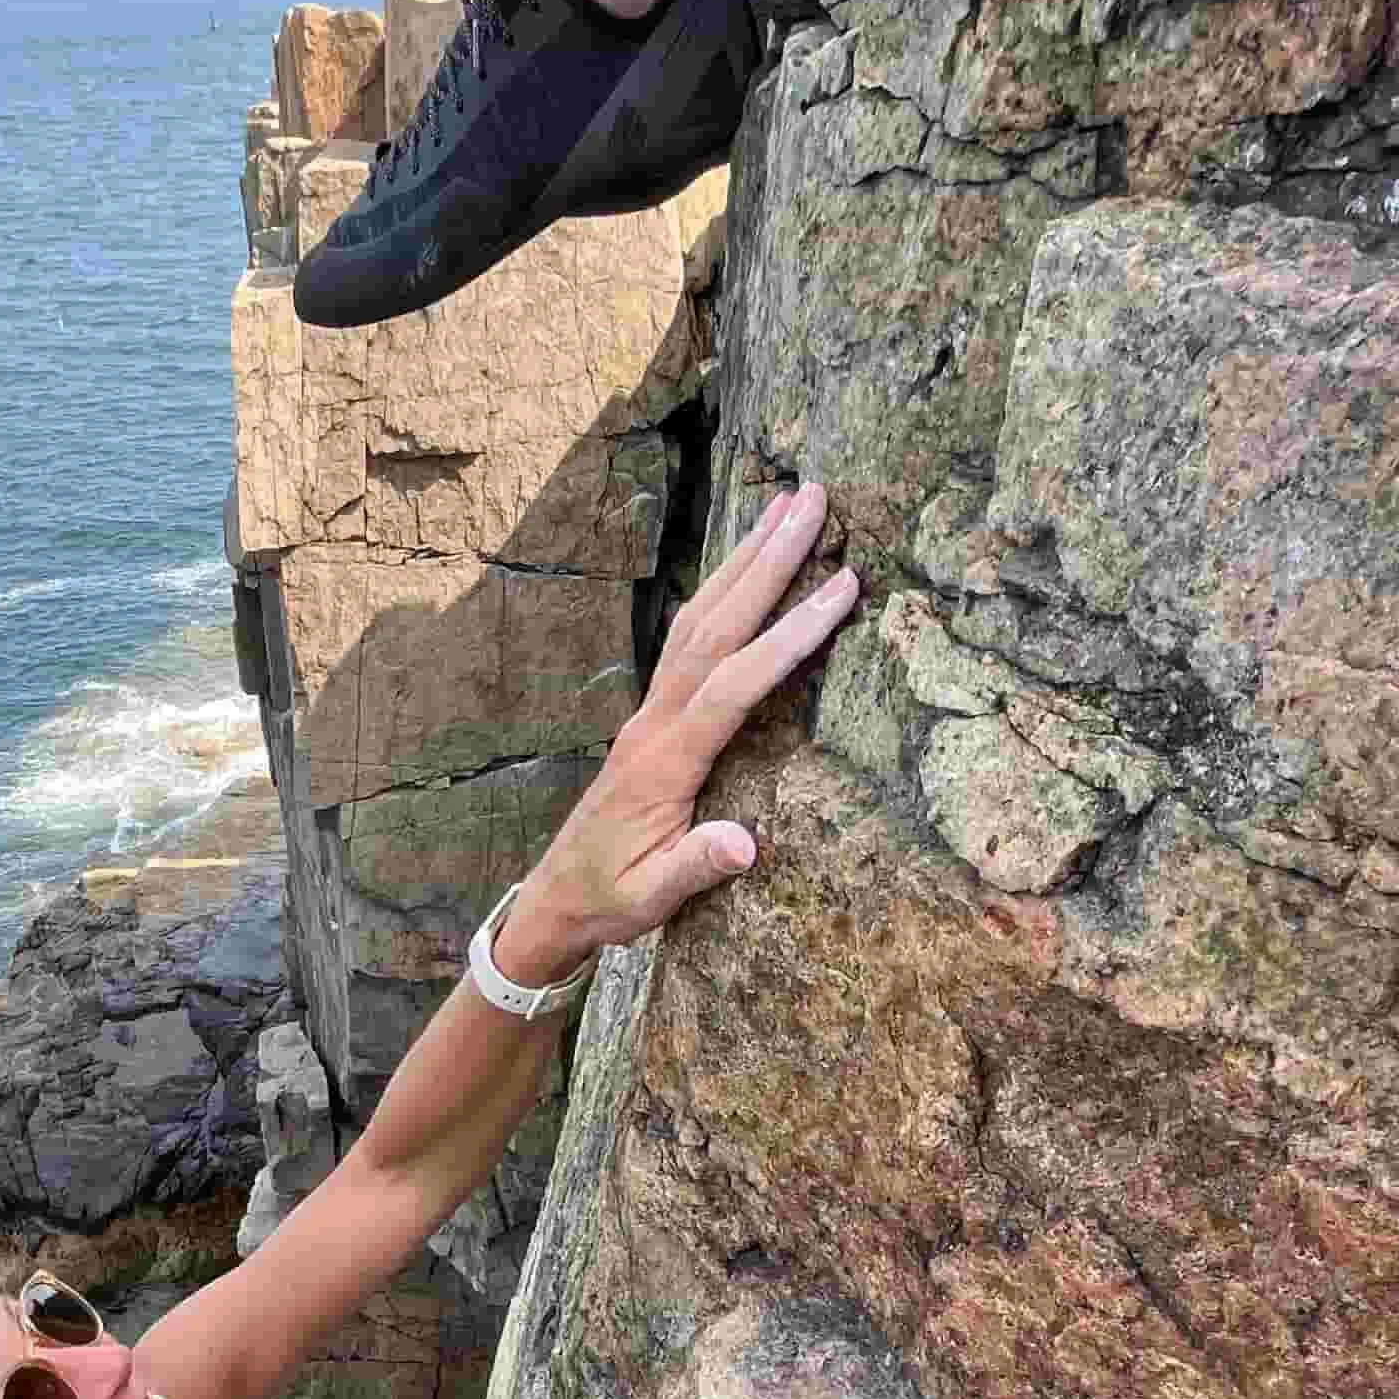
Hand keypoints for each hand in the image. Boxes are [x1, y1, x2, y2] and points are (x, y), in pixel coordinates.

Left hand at [497, 481, 855, 980]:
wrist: (558, 896)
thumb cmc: (610, 899)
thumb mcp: (650, 899)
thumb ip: (694, 868)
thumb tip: (744, 845)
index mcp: (664, 761)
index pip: (732, 686)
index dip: (786, 638)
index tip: (840, 589)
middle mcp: (655, 720)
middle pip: (715, 625)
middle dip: (766, 561)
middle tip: (813, 498)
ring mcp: (650, 710)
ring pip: (699, 618)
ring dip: (743, 560)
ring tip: (786, 504)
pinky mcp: (653, 713)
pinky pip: (688, 636)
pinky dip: (720, 591)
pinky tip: (743, 564)